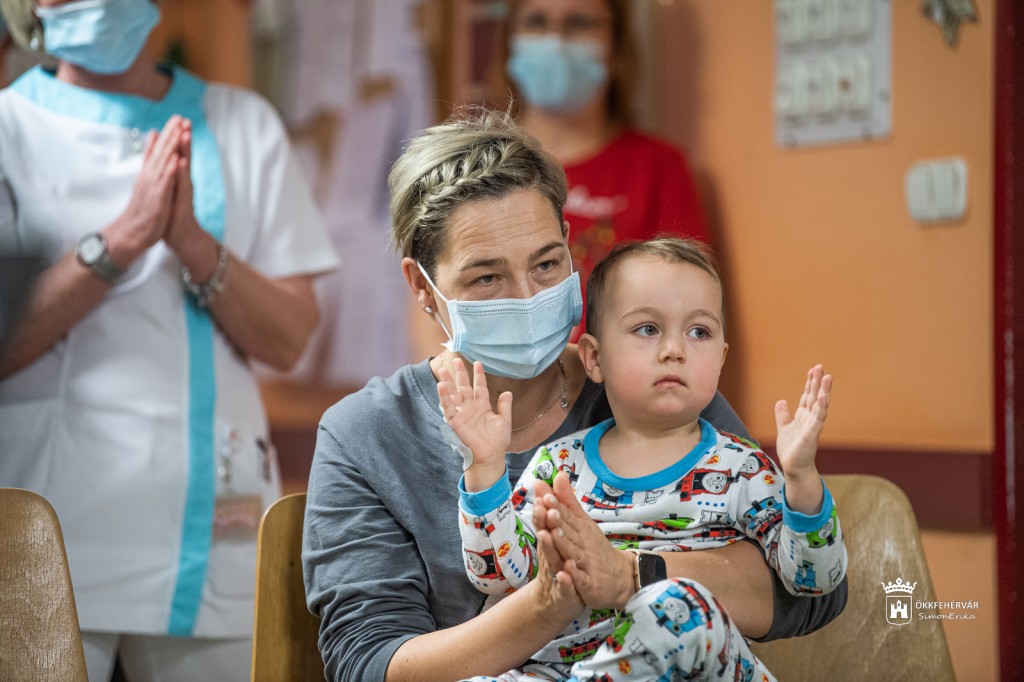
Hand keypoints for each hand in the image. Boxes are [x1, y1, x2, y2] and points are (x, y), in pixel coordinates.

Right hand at [105, 115, 182, 262]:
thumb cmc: (142, 209)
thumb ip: (149, 162)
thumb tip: (151, 144)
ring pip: (162, 164)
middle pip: (160, 153)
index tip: (177, 117)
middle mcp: (149, 178)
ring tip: (179, 132)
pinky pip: (164, 184)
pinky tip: (176, 160)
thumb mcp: (146, 184)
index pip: (158, 150)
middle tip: (179, 117)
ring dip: (170, 148)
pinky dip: (170, 171)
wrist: (131, 234)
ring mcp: (152, 189)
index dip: (168, 134)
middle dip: (170, 135)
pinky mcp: (156, 201)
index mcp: (149, 174)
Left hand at [163, 119, 207, 257]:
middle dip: (184, 138)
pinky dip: (181, 173)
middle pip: (184, 156)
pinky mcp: (183, 203)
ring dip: (186, 150)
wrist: (183, 239)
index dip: (177, 137)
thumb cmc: (175, 216)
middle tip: (185, 119)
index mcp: (178, 179)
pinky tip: (181, 161)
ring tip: (185, 134)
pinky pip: (182, 186)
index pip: (178, 155)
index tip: (177, 119)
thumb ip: (169, 176)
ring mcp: (184, 193)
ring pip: (185, 168)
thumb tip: (169, 161)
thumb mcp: (169, 192)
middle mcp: (184, 183)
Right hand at [437, 359, 511, 489]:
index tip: (478, 362)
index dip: (478, 375)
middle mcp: (470, 407)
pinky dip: (444, 396)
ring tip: (443, 369)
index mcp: (482, 406)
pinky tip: (441, 386)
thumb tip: (507, 392)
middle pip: (463, 386)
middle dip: (460, 373)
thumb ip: (504, 407)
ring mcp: (462, 413)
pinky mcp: (455, 420)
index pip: (479, 386)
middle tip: (456, 359)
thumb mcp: (504, 421)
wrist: (490, 455)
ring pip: (453, 394)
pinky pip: (448, 406)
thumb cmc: (497, 441)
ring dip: (448, 382)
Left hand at [533, 473, 633, 609]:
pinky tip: (566, 570)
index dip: (556, 505)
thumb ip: (567, 501)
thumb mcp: (582, 522)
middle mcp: (583, 543)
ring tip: (553, 533)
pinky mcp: (589, 583)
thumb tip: (558, 474)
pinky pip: (580, 580)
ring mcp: (586, 563)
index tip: (545, 494)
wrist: (620, 577)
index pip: (566, 516)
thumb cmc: (594, 546)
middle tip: (547, 508)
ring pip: (573, 553)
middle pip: (569, 531)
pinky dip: (573, 576)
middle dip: (558, 520)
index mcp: (580, 528)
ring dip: (564, 543)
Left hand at [775, 364, 831, 512]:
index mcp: (803, 416)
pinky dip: (820, 407)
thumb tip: (781, 401)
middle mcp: (810, 418)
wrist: (794, 467)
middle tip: (821, 367)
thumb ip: (783, 415)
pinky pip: (818, 418)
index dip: (810, 383)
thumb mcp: (784, 428)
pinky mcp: (812, 434)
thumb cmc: (791, 449)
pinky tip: (821, 396)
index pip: (808, 396)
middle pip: (815, 396)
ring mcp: (813, 426)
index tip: (813, 370)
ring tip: (827, 377)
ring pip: (820, 405)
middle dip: (817, 382)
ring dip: (824, 391)